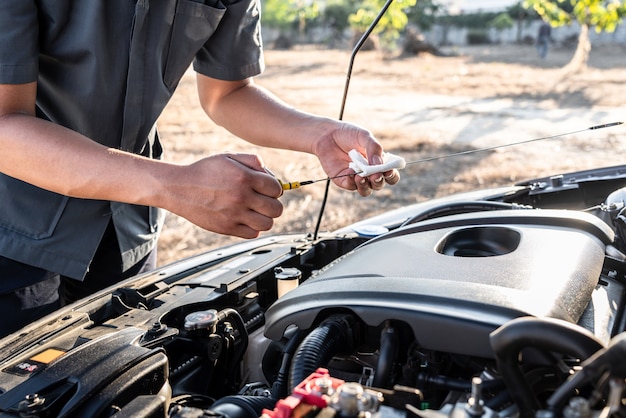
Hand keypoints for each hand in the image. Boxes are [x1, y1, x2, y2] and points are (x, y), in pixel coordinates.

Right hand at [162, 153, 283, 237]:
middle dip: (273, 204)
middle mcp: (241, 197)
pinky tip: (245, 218)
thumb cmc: (204, 172)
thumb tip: (270, 175)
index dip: (275, 189)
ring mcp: (234, 214)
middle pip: (276, 209)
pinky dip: (253, 228)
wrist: (180, 188)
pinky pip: (252, 234)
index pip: (276, 188)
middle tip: (264, 201)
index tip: (268, 189)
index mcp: (244, 178)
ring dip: (265, 217)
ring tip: (256, 211)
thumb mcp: (229, 157)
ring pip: (267, 224)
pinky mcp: (226, 227)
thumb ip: (253, 161)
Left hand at [312, 121, 399, 196]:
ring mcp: (356, 178)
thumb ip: (374, 148)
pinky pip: (351, 186)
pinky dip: (352, 182)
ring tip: (361, 176)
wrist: (327, 134)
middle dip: (379, 181)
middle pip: (379, 184)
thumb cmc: (348, 134)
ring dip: (366, 185)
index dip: (392, 175)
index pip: (390, 175)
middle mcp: (369, 173)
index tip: (388, 171)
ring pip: (366, 190)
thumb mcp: (364, 136)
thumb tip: (379, 163)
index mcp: (378, 163)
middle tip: (375, 175)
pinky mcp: (343, 180)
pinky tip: (351, 173)